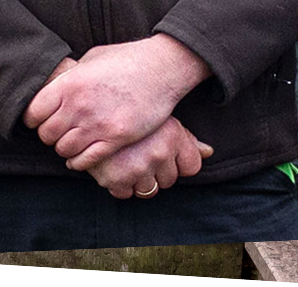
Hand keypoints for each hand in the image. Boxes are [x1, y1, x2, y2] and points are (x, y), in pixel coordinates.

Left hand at [23, 35, 210, 169]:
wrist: (161, 68)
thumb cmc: (127, 58)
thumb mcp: (92, 59)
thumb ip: (73, 76)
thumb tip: (58, 86)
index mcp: (70, 83)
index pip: (34, 112)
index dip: (34, 118)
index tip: (39, 119)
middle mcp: (80, 106)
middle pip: (47, 134)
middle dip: (48, 135)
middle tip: (56, 132)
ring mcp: (98, 124)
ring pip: (64, 150)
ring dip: (65, 149)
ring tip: (71, 143)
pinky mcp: (116, 139)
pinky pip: (86, 160)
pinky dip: (79, 162)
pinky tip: (80, 157)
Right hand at [86, 117, 212, 199]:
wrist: (88, 104)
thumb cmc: (127, 106)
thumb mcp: (160, 116)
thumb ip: (186, 138)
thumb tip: (209, 152)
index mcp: (173, 135)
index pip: (192, 166)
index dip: (179, 160)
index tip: (165, 149)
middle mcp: (159, 153)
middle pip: (170, 179)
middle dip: (158, 169)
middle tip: (141, 150)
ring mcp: (137, 168)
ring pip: (149, 190)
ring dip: (139, 178)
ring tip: (128, 157)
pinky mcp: (115, 180)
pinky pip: (125, 193)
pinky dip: (120, 184)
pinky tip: (115, 165)